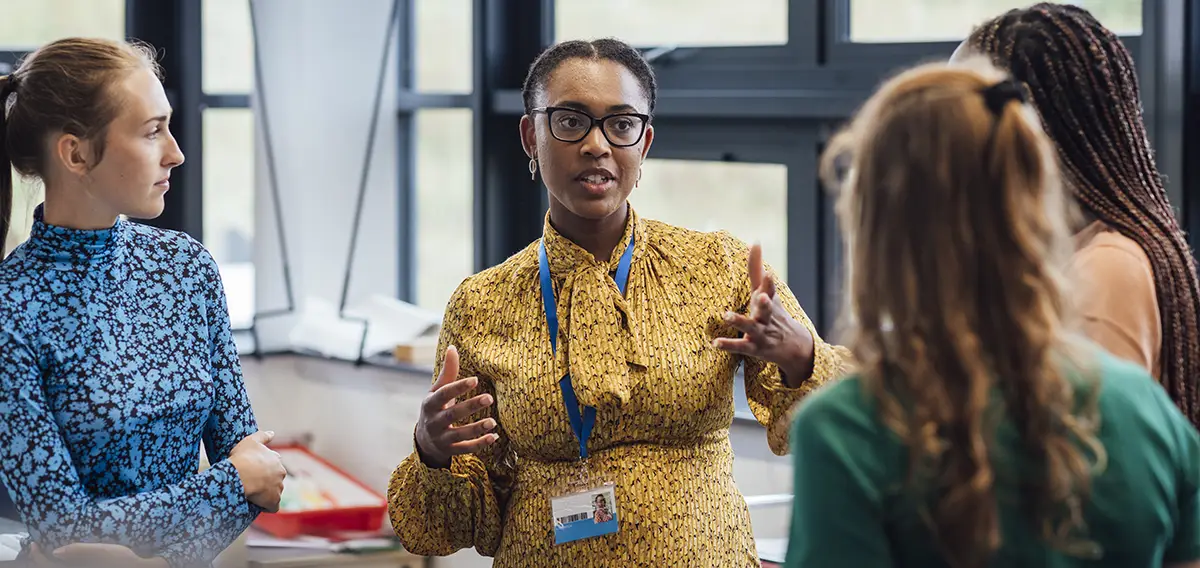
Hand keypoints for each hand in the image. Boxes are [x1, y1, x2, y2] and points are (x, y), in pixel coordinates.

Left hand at [29, 542, 166, 567]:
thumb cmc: (122, 559)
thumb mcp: (102, 550)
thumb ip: (79, 550)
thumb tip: (55, 551)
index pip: (48, 566)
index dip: (37, 556)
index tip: (34, 543)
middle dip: (40, 559)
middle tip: (37, 545)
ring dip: (50, 561)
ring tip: (49, 548)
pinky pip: (69, 567)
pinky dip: (62, 562)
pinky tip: (65, 554)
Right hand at [229, 430, 286, 511]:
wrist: (240, 475)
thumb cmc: (244, 457)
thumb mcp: (251, 441)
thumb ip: (263, 436)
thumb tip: (272, 432)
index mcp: (276, 460)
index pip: (274, 464)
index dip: (264, 468)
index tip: (254, 470)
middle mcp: (281, 473)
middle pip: (275, 479)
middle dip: (267, 481)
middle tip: (252, 483)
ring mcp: (279, 488)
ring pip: (275, 492)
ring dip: (267, 494)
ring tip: (253, 495)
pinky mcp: (274, 501)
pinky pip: (273, 507)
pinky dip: (268, 507)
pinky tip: (259, 506)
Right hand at [414, 345, 498, 468]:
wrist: (425, 440)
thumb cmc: (436, 408)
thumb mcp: (437, 391)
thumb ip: (448, 372)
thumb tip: (452, 347)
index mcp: (430, 404)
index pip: (444, 394)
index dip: (458, 387)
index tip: (475, 379)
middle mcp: (434, 422)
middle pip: (452, 414)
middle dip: (470, 406)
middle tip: (490, 398)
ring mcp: (441, 438)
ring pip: (459, 435)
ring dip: (477, 428)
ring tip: (493, 422)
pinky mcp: (450, 450)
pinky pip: (465, 449)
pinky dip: (479, 445)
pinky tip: (493, 437)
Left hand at [713, 243, 815, 386]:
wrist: (793, 346)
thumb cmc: (774, 313)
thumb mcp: (766, 291)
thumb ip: (757, 269)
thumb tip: (754, 242)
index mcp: (769, 301)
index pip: (770, 288)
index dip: (768, 280)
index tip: (768, 271)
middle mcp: (766, 316)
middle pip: (767, 309)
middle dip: (765, 302)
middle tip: (762, 296)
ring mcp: (761, 333)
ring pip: (750, 327)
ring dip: (739, 321)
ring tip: (726, 315)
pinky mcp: (754, 348)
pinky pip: (740, 346)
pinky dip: (728, 345)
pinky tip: (714, 343)